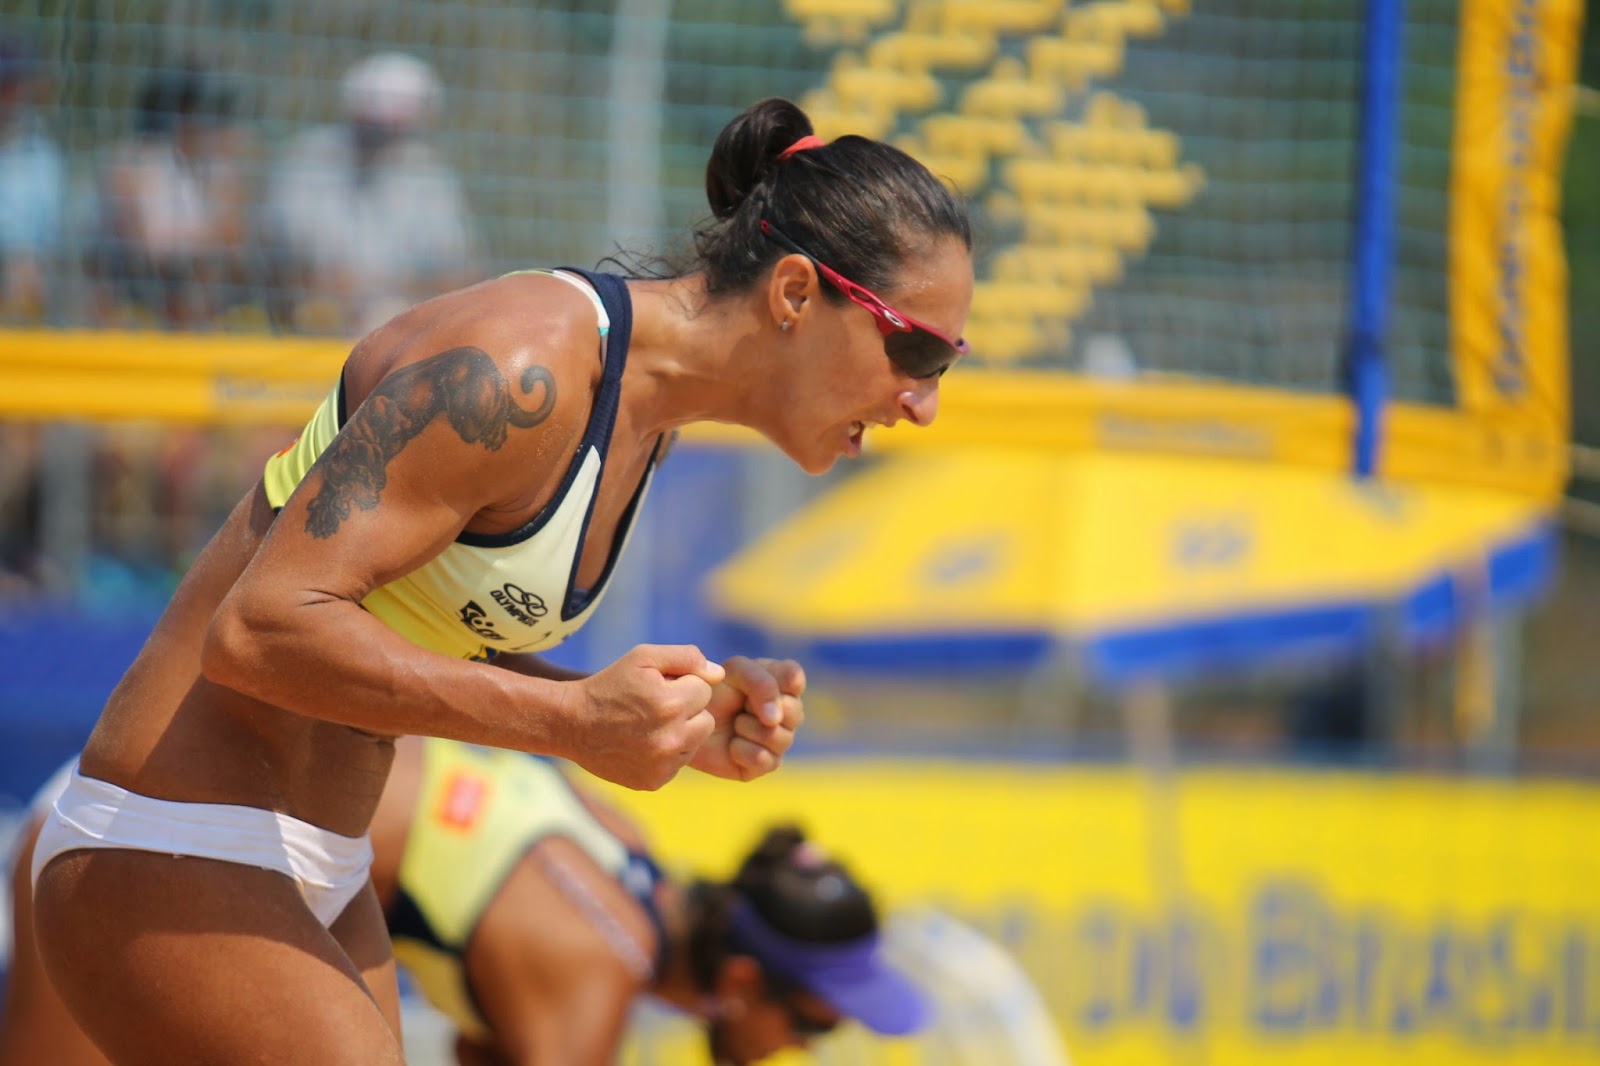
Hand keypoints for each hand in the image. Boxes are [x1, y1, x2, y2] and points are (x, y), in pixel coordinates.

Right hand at [565, 645, 725, 790]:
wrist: (572, 724)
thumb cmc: (610, 685)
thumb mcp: (643, 658)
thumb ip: (686, 658)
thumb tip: (718, 674)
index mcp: (671, 704)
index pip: (705, 690)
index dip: (683, 685)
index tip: (659, 687)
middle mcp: (671, 738)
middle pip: (706, 719)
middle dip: (687, 710)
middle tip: (656, 706)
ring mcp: (663, 764)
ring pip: (694, 742)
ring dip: (680, 732)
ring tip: (649, 724)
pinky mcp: (655, 781)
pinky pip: (678, 763)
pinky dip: (667, 753)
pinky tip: (643, 743)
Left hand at [689, 656, 805, 781]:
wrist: (686, 724)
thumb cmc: (711, 693)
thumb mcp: (733, 673)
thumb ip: (760, 681)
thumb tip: (775, 719)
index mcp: (781, 682)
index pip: (794, 676)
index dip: (772, 683)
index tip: (748, 686)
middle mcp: (787, 711)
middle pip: (793, 711)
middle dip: (758, 708)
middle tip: (739, 707)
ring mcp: (780, 739)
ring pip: (780, 737)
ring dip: (747, 728)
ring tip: (734, 725)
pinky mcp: (767, 764)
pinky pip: (763, 758)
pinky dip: (740, 750)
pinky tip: (731, 746)